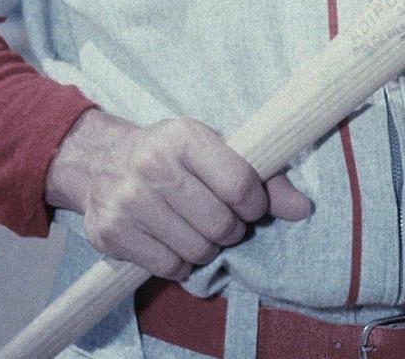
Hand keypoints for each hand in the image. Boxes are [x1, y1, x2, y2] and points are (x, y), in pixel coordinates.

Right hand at [45, 109, 310, 279]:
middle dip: (231, 229)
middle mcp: (153, 166)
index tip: (251, 206)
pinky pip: (169, 268)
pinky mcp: (111, 233)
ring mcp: (128, 201)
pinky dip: (181, 262)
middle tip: (223, 220)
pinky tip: (175, 240)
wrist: (102, 160)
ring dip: (207, 247)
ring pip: (196, 250)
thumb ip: (261, 177)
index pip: (241, 185)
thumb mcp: (214, 148)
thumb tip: (303, 209)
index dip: (256, 205)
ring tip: (198, 228)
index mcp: (184, 136)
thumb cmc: (171, 153)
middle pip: (220, 224)